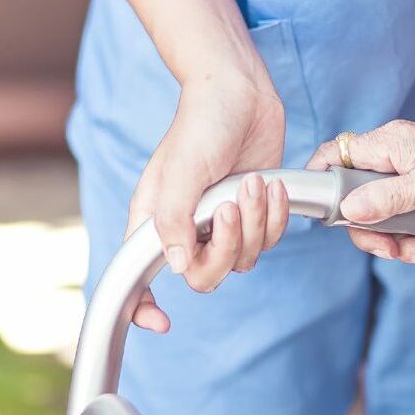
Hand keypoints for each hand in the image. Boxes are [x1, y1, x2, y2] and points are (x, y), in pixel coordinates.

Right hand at [125, 70, 288, 332]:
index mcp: (155, 219)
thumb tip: (174, 264)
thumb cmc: (202, 122)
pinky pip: (269, 239)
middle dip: (228, 244)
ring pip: (244, 258)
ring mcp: (220, 222)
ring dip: (257, 222)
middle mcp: (185, 227)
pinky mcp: (253, 212)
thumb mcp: (183, 169)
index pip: (138, 277)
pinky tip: (273, 186)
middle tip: (233, 205)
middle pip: (205, 274)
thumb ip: (175, 218)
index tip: (161, 322)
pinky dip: (276, 217)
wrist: (240, 91)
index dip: (143, 307)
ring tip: (254, 182)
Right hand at [305, 112, 414, 265]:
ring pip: (384, 208)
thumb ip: (390, 197)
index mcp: (390, 146)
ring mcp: (412, 166)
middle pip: (357, 196)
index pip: (333, 157)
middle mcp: (395, 153)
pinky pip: (409, 209)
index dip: (321, 186)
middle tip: (402, 252)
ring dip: (402, 238)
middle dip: (376, 231)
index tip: (332, 220)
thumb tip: (349, 210)